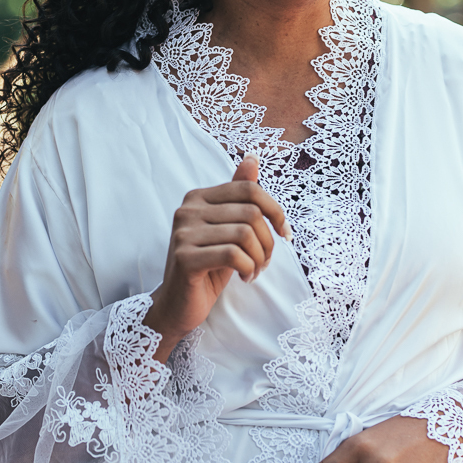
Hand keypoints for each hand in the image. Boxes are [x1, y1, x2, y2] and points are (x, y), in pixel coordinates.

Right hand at [144, 154, 290, 361]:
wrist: (177, 305)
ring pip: (245, 234)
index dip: (275, 210)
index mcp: (198, 197)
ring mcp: (183, 233)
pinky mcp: (185, 258)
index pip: (249, 189)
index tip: (285, 233)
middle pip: (251, 213)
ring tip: (255, 270)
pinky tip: (245, 278)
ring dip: (260, 258)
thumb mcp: (228, 228)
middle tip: (265, 261)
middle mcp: (187, 209)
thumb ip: (238, 194)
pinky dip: (248, 268)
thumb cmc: (208, 266)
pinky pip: (233, 255)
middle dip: (268, 241)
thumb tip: (252, 157)